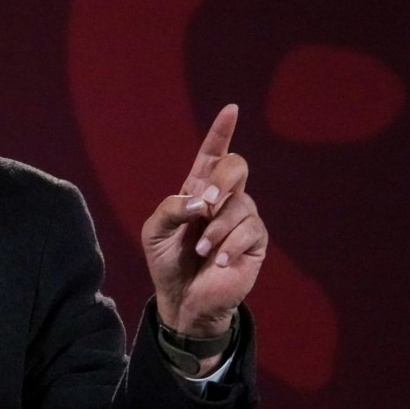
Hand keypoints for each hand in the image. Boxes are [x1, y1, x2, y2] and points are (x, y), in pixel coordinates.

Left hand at [142, 104, 267, 338]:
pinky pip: (251, 230)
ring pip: (240, 204)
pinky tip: (216, 262)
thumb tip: (202, 201)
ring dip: (216, 229)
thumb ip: (171, 208)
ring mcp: (242, 218)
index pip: (212, 155)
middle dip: (221, 180)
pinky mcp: (255, 241)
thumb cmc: (167, 262)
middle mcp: (224, 199)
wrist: (182, 299)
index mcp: (198, 190)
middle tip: (204, 205)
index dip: (221, 132)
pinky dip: (229, 246)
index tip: (231, 110)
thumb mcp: (154, 232)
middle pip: (235, 166)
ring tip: (201, 251)